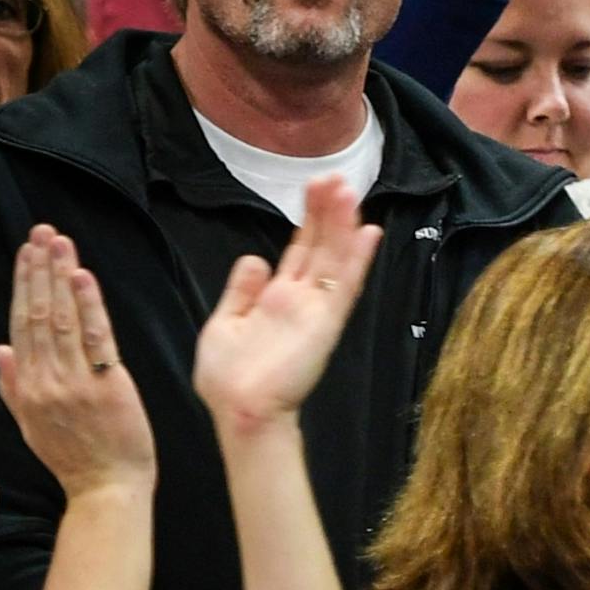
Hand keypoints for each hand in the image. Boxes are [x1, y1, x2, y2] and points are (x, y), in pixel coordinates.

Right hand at [0, 228, 153, 500]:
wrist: (106, 488)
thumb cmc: (75, 455)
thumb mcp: (31, 424)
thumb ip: (12, 387)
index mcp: (26, 387)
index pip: (21, 324)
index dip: (23, 286)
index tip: (26, 253)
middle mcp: (44, 380)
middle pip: (38, 314)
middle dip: (38, 270)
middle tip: (42, 234)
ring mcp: (74, 382)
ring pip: (62, 319)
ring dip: (60, 277)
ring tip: (59, 243)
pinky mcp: (106, 384)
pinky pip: (95, 337)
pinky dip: (88, 305)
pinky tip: (82, 276)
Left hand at [193, 177, 381, 439]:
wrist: (239, 413)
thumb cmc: (227, 379)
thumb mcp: (222, 325)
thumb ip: (241, 292)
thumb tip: (254, 258)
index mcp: (276, 298)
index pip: (299, 251)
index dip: (309, 220)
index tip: (317, 188)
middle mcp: (301, 298)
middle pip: (320, 246)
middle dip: (327, 211)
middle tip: (335, 176)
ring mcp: (316, 308)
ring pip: (334, 257)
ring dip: (343, 224)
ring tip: (348, 189)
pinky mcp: (325, 322)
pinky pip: (344, 284)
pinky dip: (358, 258)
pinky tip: (367, 231)